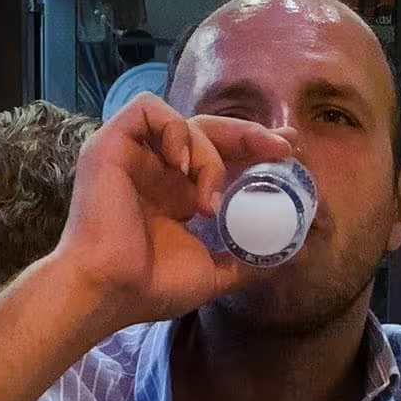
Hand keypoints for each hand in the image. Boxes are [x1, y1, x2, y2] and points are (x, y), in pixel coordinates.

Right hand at [50, 94, 293, 331]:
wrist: (108, 290)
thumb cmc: (149, 288)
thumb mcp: (212, 273)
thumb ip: (247, 261)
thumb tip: (293, 255)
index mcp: (176, 196)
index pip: (219, 157)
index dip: (252, 150)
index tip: (287, 152)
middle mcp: (156, 171)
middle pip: (208, 132)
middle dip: (249, 136)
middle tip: (281, 149)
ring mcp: (134, 155)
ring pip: (185, 122)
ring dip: (209, 154)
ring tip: (210, 200)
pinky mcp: (111, 143)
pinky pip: (147, 109)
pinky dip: (174, 130)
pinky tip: (182, 167)